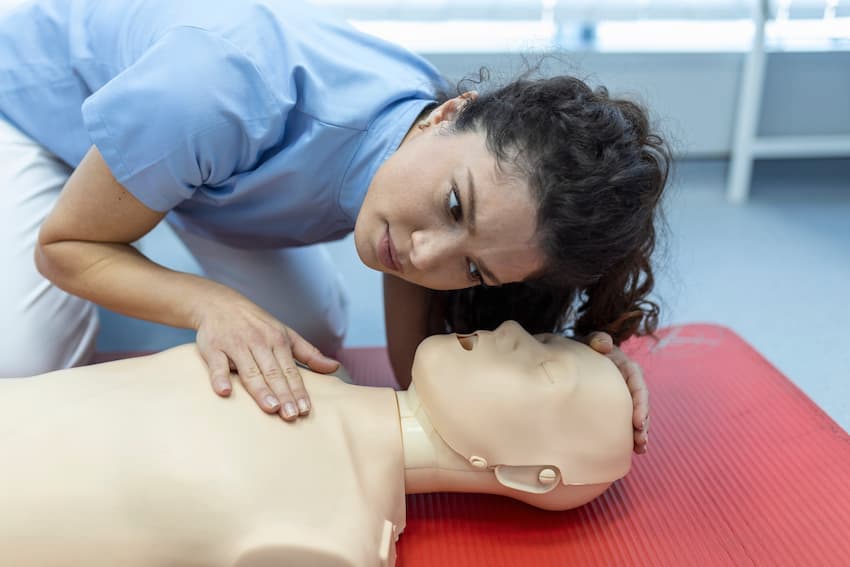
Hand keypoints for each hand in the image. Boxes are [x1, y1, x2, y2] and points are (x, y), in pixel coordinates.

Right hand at [194, 290, 339, 420]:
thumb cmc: (257, 323)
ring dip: (260, 390)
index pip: (291, 370)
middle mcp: (258, 343)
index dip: (298, 391)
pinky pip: (217, 364)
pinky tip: (225, 391)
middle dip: (284, 394)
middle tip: (292, 415)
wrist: (218, 303)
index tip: (305, 410)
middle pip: (273, 373)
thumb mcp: (285, 333)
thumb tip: (335, 368)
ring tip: (271, 408)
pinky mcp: (212, 348)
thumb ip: (309, 353)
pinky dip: (220, 377)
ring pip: (250, 371)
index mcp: (277, 341)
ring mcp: (235, 345)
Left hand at [585, 332, 649, 453]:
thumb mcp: (590, 341)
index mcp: (627, 367)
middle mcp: (630, 383)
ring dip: (640, 433)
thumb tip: (604, 344)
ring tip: (640, 449)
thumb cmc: (585, 348)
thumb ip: (597, 339)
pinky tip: (634, 451)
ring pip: (637, 416)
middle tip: (640, 439)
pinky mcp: (618, 407)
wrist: (577, 356)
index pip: (638, 385)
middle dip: (643, 423)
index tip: (638, 421)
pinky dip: (631, 436)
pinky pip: (627, 422)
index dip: (640, 404)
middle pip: (641, 404)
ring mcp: (625, 396)